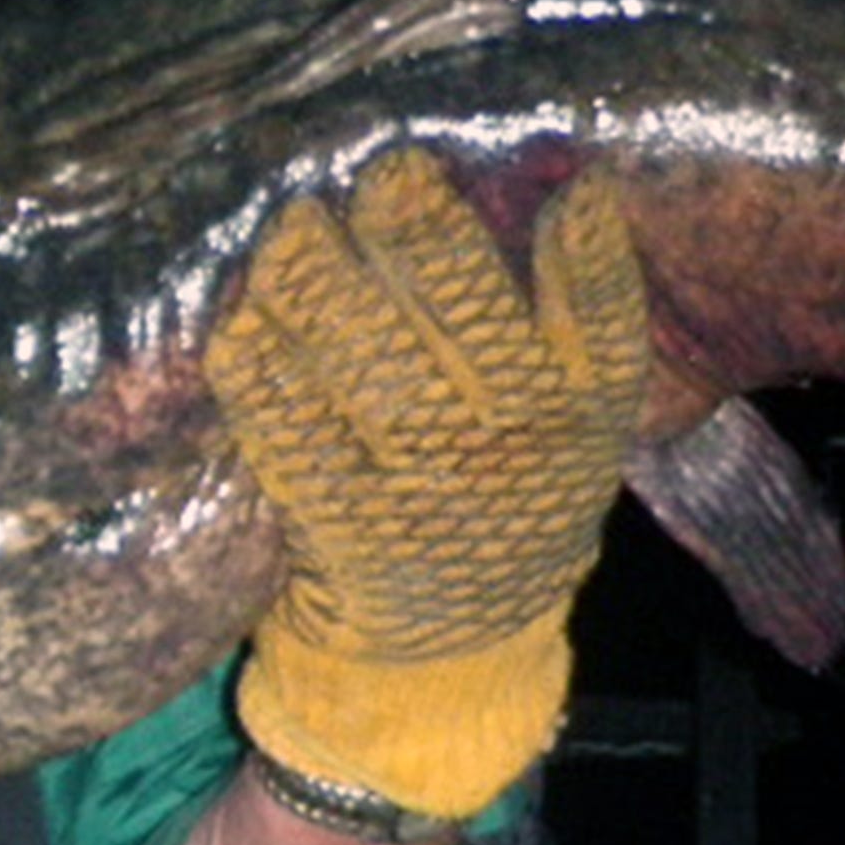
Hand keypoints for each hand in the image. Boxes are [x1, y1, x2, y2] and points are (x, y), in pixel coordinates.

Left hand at [208, 150, 647, 822]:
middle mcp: (515, 449)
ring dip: (320, 280)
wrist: (451, 670)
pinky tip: (241, 326)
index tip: (549, 182)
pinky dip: (262, 373)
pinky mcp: (348, 533)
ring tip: (291, 229)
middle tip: (376, 174)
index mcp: (582, 418)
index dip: (579, 241)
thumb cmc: (503, 517)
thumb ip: (566, 330)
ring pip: (371, 359)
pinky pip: (296, 434)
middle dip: (415, 226)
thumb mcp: (565, 437)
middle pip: (467, 311)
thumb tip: (555, 188)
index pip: (602, 313)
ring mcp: (432, 491)